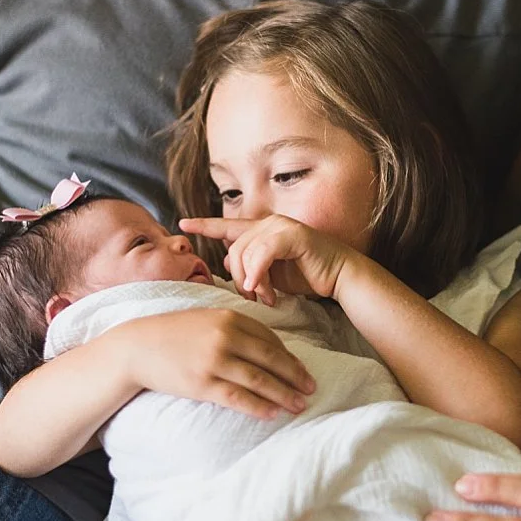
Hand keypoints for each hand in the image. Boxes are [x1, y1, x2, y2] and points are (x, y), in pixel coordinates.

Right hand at [101, 309, 316, 419]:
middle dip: (295, 376)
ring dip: (283, 395)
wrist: (137, 347)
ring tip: (298, 405)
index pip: (270, 339)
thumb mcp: (206, 319)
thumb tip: (264, 346)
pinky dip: (258, 406)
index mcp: (230, 318)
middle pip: (271, 359)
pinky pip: (238, 397)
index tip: (302, 371)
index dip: (290, 357)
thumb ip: (234, 327)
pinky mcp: (202, 384)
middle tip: (311, 389)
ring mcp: (214, 361)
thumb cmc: (173, 333)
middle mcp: (225, 337)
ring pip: (259, 380)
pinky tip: (272, 413)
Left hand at [180, 215, 357, 305]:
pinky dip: (259, 274)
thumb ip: (249, 267)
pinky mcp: (292, 235)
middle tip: (252, 296)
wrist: (338, 277)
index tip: (182, 224)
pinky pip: (263, 254)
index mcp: (260, 230)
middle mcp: (268, 223)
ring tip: (265, 297)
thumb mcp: (270, 274)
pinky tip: (263, 290)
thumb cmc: (306, 276)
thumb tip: (227, 266)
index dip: (204, 225)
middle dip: (238, 277)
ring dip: (252, 281)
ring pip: (246, 253)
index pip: (226, 226)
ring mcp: (280, 226)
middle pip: (233, 249)